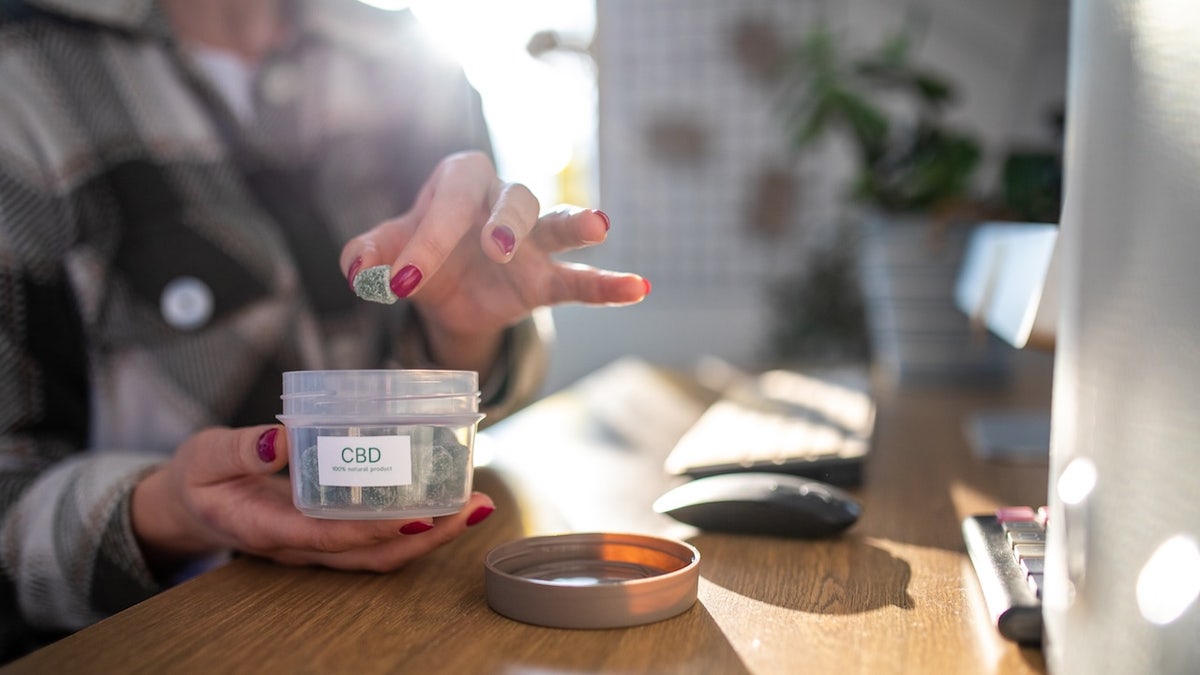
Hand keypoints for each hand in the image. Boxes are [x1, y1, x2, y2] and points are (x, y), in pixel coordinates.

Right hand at [131, 425, 493, 572]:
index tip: (422, 516)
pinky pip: (377, 537)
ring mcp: (318, 543)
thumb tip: (280, 439)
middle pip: (373, 555)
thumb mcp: (205, 457)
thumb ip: (239, 451)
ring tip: (474, 505)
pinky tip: (445, 498)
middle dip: (428, 537)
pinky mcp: (329, 531)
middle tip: (473, 507)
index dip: (378, 530)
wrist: (190, 505)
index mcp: (270, 528)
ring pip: (382, 552)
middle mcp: (302, 544)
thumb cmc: (200, 478)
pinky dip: (416, 523)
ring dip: (433, 534)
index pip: (332, 537)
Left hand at [339, 151, 648, 372]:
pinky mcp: (545, 279)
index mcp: (458, 183)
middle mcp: (500, 202)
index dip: (425, 240)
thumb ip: (369, 252)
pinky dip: (608, 285)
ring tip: (599, 225)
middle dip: (505, 223)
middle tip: (495, 248)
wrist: (447, 293)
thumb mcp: (387, 252)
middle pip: (513, 200)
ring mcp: (531, 241)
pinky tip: (639, 286)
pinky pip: (579, 280)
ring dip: (575, 225)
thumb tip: (357, 270)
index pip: (448, 203)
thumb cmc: (417, 255)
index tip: (399, 281)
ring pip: (555, 224)